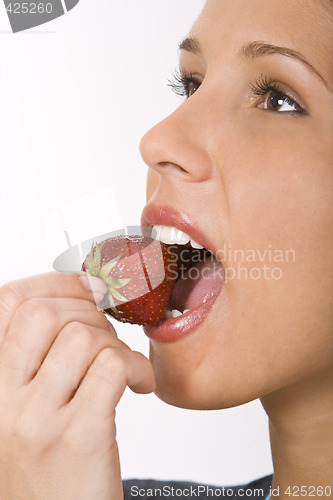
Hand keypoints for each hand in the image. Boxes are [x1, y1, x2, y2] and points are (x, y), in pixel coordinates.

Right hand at [0, 272, 154, 499]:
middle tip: (108, 337)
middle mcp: (8, 401)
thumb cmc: (50, 472)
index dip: (55, 284)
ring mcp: (40, 419)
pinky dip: (136, 368)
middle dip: (90, 313)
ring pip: (84, 337)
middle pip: (46, 313)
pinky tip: (139, 386)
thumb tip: (79, 303)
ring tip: (123, 367)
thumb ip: (40, 361)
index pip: (10, 304)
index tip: (87, 288)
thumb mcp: (28, 411)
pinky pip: (112, 368)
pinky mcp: (80, 437)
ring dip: (116, 345)